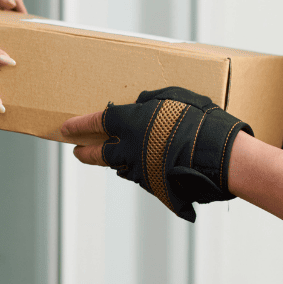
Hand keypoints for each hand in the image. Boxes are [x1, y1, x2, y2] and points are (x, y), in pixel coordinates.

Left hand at [61, 87, 253, 221]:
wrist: (217, 156)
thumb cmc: (199, 120)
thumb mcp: (174, 97)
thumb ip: (152, 100)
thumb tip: (141, 102)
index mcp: (130, 122)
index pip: (96, 122)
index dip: (79, 124)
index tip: (65, 128)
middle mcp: (128, 149)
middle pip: (97, 153)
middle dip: (84, 152)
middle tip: (77, 151)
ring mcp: (140, 170)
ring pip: (119, 166)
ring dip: (113, 162)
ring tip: (113, 156)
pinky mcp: (153, 185)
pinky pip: (141, 175)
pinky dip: (140, 169)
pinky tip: (149, 163)